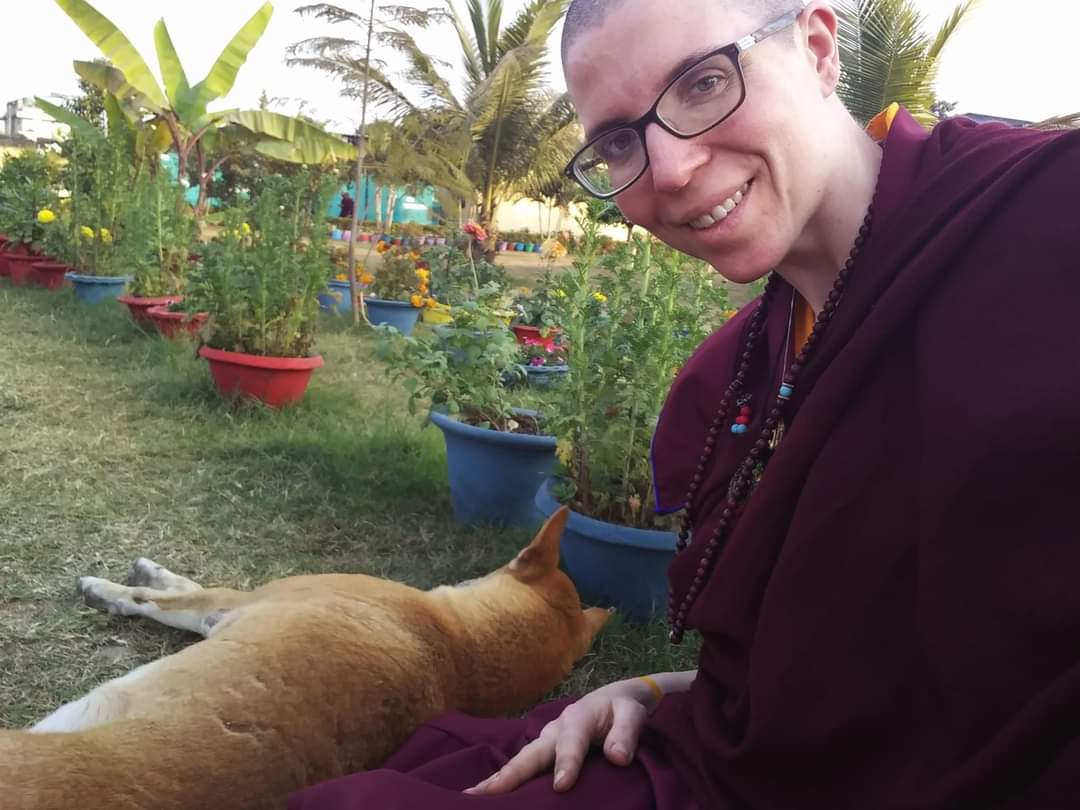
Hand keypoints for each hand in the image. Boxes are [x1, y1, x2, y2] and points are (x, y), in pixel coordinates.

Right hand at [464, 677, 657, 795]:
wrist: (614, 698)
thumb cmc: (624, 708)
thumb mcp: (634, 714)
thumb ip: (627, 733)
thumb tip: (618, 757)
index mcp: (578, 718)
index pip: (571, 743)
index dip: (567, 764)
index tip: (562, 787)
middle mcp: (556, 729)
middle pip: (530, 755)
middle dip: (507, 775)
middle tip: (481, 794)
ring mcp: (547, 741)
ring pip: (522, 762)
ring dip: (499, 780)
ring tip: (475, 797)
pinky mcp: (546, 751)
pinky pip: (527, 767)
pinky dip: (508, 781)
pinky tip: (494, 797)